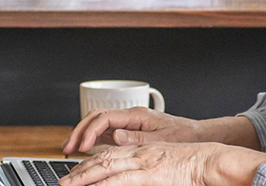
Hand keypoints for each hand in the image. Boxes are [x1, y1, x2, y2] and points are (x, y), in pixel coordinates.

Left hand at [59, 142, 265, 185]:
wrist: (210, 160)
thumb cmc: (193, 164)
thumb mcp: (164, 162)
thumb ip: (147, 168)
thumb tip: (139, 176)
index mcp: (142, 149)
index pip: (109, 154)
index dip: (90, 163)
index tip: (76, 171)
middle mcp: (138, 152)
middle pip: (102, 159)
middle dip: (80, 170)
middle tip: (63, 181)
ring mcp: (142, 162)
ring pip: (105, 167)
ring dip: (84, 177)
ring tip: (68, 185)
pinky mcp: (149, 174)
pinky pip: (120, 179)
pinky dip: (103, 183)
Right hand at [63, 108, 203, 154]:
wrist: (198, 135)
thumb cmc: (184, 136)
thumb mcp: (162, 139)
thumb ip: (138, 138)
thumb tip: (115, 135)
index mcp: (137, 115)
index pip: (105, 118)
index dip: (89, 130)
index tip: (81, 146)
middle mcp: (130, 116)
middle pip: (96, 118)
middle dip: (79, 131)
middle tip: (67, 148)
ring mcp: (128, 123)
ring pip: (98, 125)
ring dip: (83, 135)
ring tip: (69, 149)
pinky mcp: (130, 132)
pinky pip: (106, 134)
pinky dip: (92, 141)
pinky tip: (85, 151)